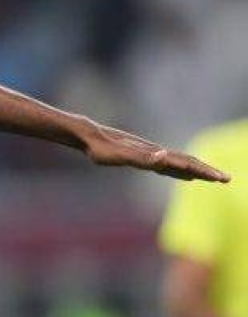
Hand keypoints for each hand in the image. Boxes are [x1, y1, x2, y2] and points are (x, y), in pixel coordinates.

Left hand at [81, 121, 229, 182]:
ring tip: (211, 178)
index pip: (186, 163)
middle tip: (227, 179)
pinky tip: (185, 176)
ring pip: (180, 163)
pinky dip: (180, 171)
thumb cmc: (101, 149)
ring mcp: (150, 154)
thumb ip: (142, 158)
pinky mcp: (142, 156)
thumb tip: (163, 156)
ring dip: (197, 171)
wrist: (89, 136)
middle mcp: (156, 153)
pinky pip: (168, 165)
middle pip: (188, 162)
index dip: (204, 171)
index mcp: (155, 154)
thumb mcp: (120, 156)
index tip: (221, 178)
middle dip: (207, 171)